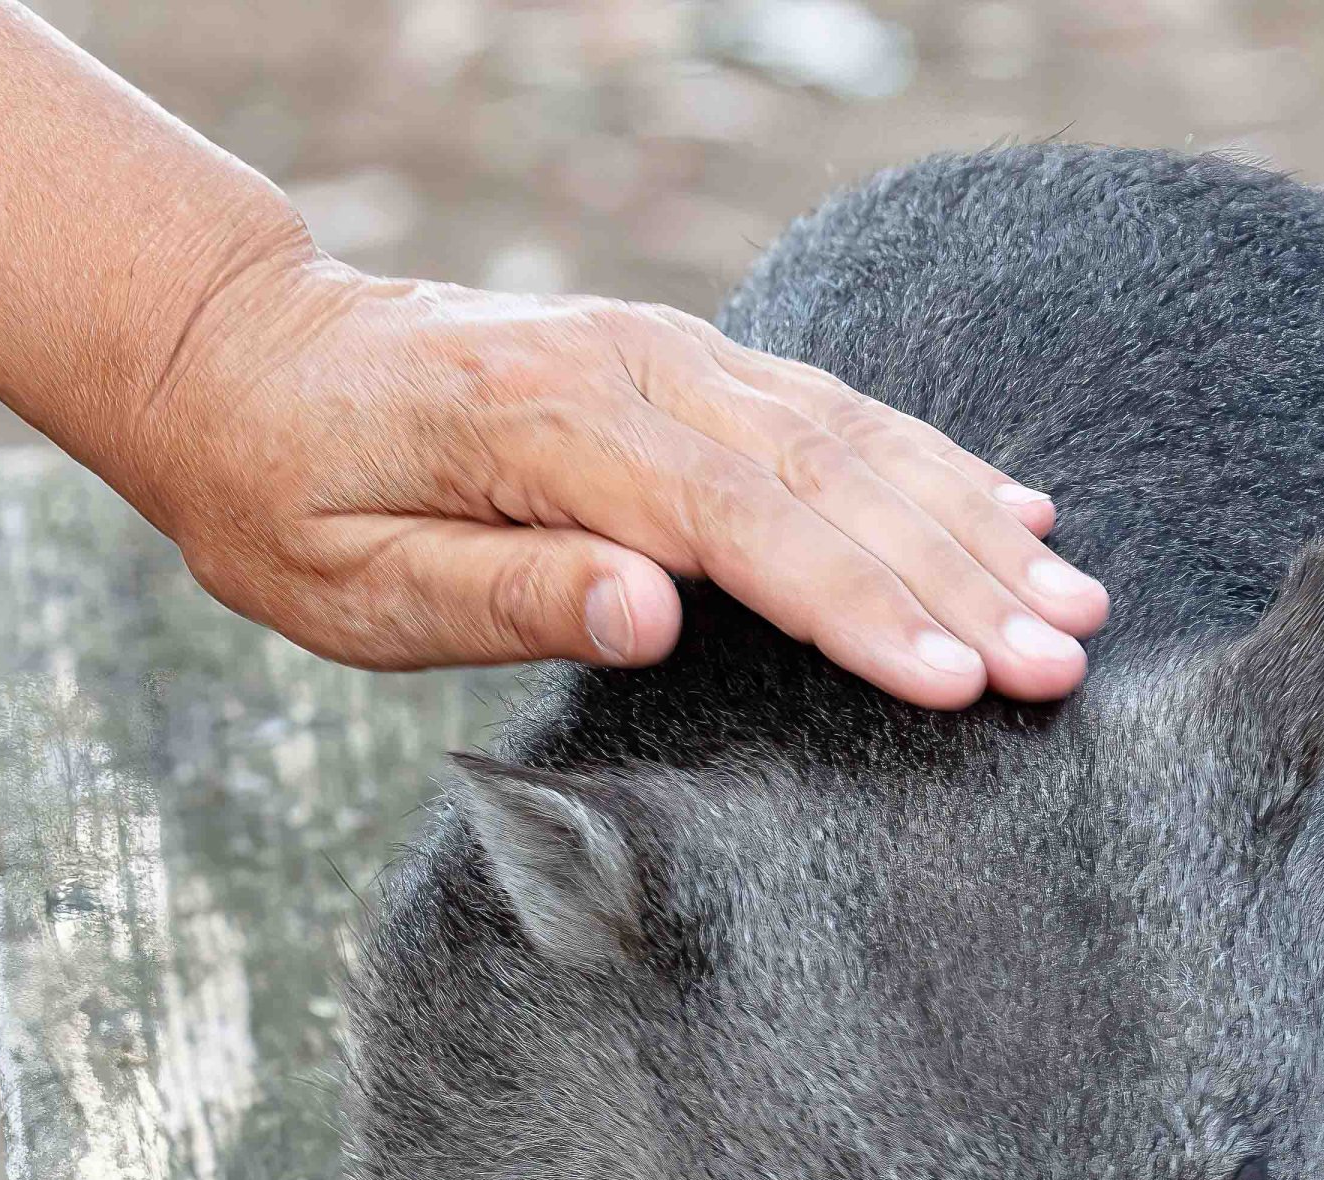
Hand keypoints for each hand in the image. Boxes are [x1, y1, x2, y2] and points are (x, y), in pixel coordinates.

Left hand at [111, 246, 1110, 708]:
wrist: (246, 357)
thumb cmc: (286, 495)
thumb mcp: (350, 578)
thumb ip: (504, 588)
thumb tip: (649, 612)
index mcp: (552, 429)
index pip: (741, 527)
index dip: (857, 609)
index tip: (955, 681)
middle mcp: (635, 370)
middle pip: (829, 482)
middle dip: (957, 580)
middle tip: (1064, 666)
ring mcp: (670, 354)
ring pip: (854, 440)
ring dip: (972, 527)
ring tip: (1077, 607)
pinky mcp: (686, 363)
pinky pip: (832, 412)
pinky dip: (932, 465)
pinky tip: (1012, 514)